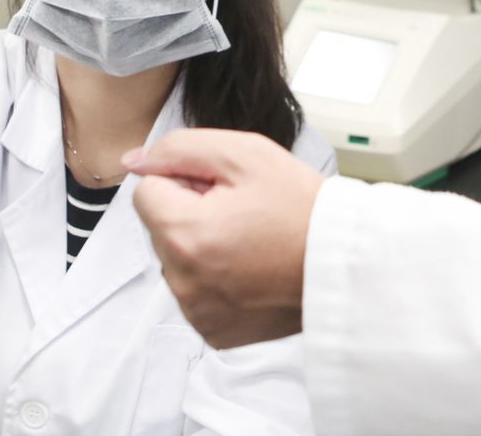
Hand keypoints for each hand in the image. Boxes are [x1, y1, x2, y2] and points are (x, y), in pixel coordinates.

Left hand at [126, 129, 325, 348]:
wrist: (345, 264)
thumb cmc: (302, 207)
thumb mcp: (245, 154)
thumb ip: (179, 148)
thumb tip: (135, 161)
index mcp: (183, 234)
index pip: (147, 191)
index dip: (185, 181)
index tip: (225, 190)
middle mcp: (183, 281)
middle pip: (161, 228)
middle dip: (191, 214)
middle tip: (244, 213)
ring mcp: (197, 312)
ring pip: (177, 261)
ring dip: (202, 247)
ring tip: (252, 242)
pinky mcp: (214, 332)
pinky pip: (196, 292)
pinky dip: (216, 279)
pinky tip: (252, 269)